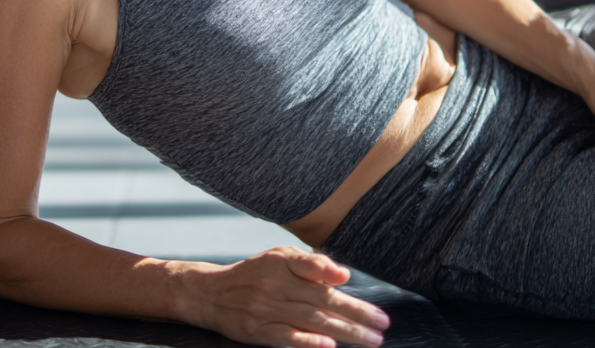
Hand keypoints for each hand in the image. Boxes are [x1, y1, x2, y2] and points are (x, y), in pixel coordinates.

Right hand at [184, 246, 389, 346]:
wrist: (213, 294)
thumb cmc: (255, 273)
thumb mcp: (278, 256)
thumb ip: (309, 262)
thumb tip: (342, 273)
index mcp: (281, 262)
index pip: (307, 264)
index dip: (326, 269)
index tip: (348, 278)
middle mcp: (276, 285)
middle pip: (320, 299)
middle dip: (355, 313)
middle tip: (382, 323)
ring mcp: (268, 310)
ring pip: (312, 321)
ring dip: (345, 332)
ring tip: (370, 340)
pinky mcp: (260, 333)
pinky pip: (288, 338)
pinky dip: (309, 343)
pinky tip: (329, 347)